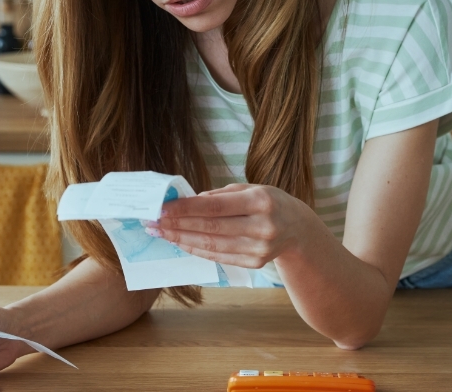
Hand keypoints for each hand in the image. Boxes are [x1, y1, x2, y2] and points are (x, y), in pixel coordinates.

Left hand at [150, 184, 318, 267]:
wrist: (298, 229)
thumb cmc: (268, 202)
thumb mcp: (249, 189)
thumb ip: (219, 196)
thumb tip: (186, 202)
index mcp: (261, 201)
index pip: (215, 207)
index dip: (186, 209)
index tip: (162, 208)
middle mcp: (262, 226)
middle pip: (211, 228)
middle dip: (178, 225)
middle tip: (153, 222)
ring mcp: (260, 248)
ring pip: (212, 246)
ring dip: (182, 239)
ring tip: (161, 233)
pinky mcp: (255, 263)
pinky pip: (219, 257)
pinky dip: (196, 250)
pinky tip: (180, 243)